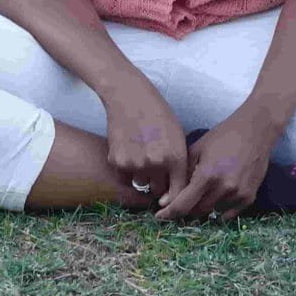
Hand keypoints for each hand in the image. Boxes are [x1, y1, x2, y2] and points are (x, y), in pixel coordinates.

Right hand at [100, 77, 188, 205]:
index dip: (174, 198)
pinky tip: (129, 152)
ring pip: (140, 184)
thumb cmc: (157, 113)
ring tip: (141, 155)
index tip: (169, 199)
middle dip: (158, 184)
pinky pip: (124, 178)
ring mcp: (135, 164)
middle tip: (155, 169)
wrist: (128, 96)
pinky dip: (126, 171)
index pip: (177, 192)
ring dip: (142, 176)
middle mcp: (156, 164)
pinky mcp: (116, 162)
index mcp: (175, 157)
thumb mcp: (177, 135)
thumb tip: (175, 188)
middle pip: (158, 190)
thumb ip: (178, 162)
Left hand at [155, 108, 277, 222]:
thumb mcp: (197, 149)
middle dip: (186, 209)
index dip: (169, 213)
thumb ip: (183, 173)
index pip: (183, 204)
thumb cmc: (223, 136)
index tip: (160, 216)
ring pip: (213, 212)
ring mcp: (238, 195)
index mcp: (207, 175)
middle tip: (181, 201)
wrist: (255, 130)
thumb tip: (166, 197)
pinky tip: (217, 195)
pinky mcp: (250, 197)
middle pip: (197, 212)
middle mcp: (223, 188)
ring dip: (204, 206)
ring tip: (203, 192)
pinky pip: (229, 213)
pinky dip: (220, 209)